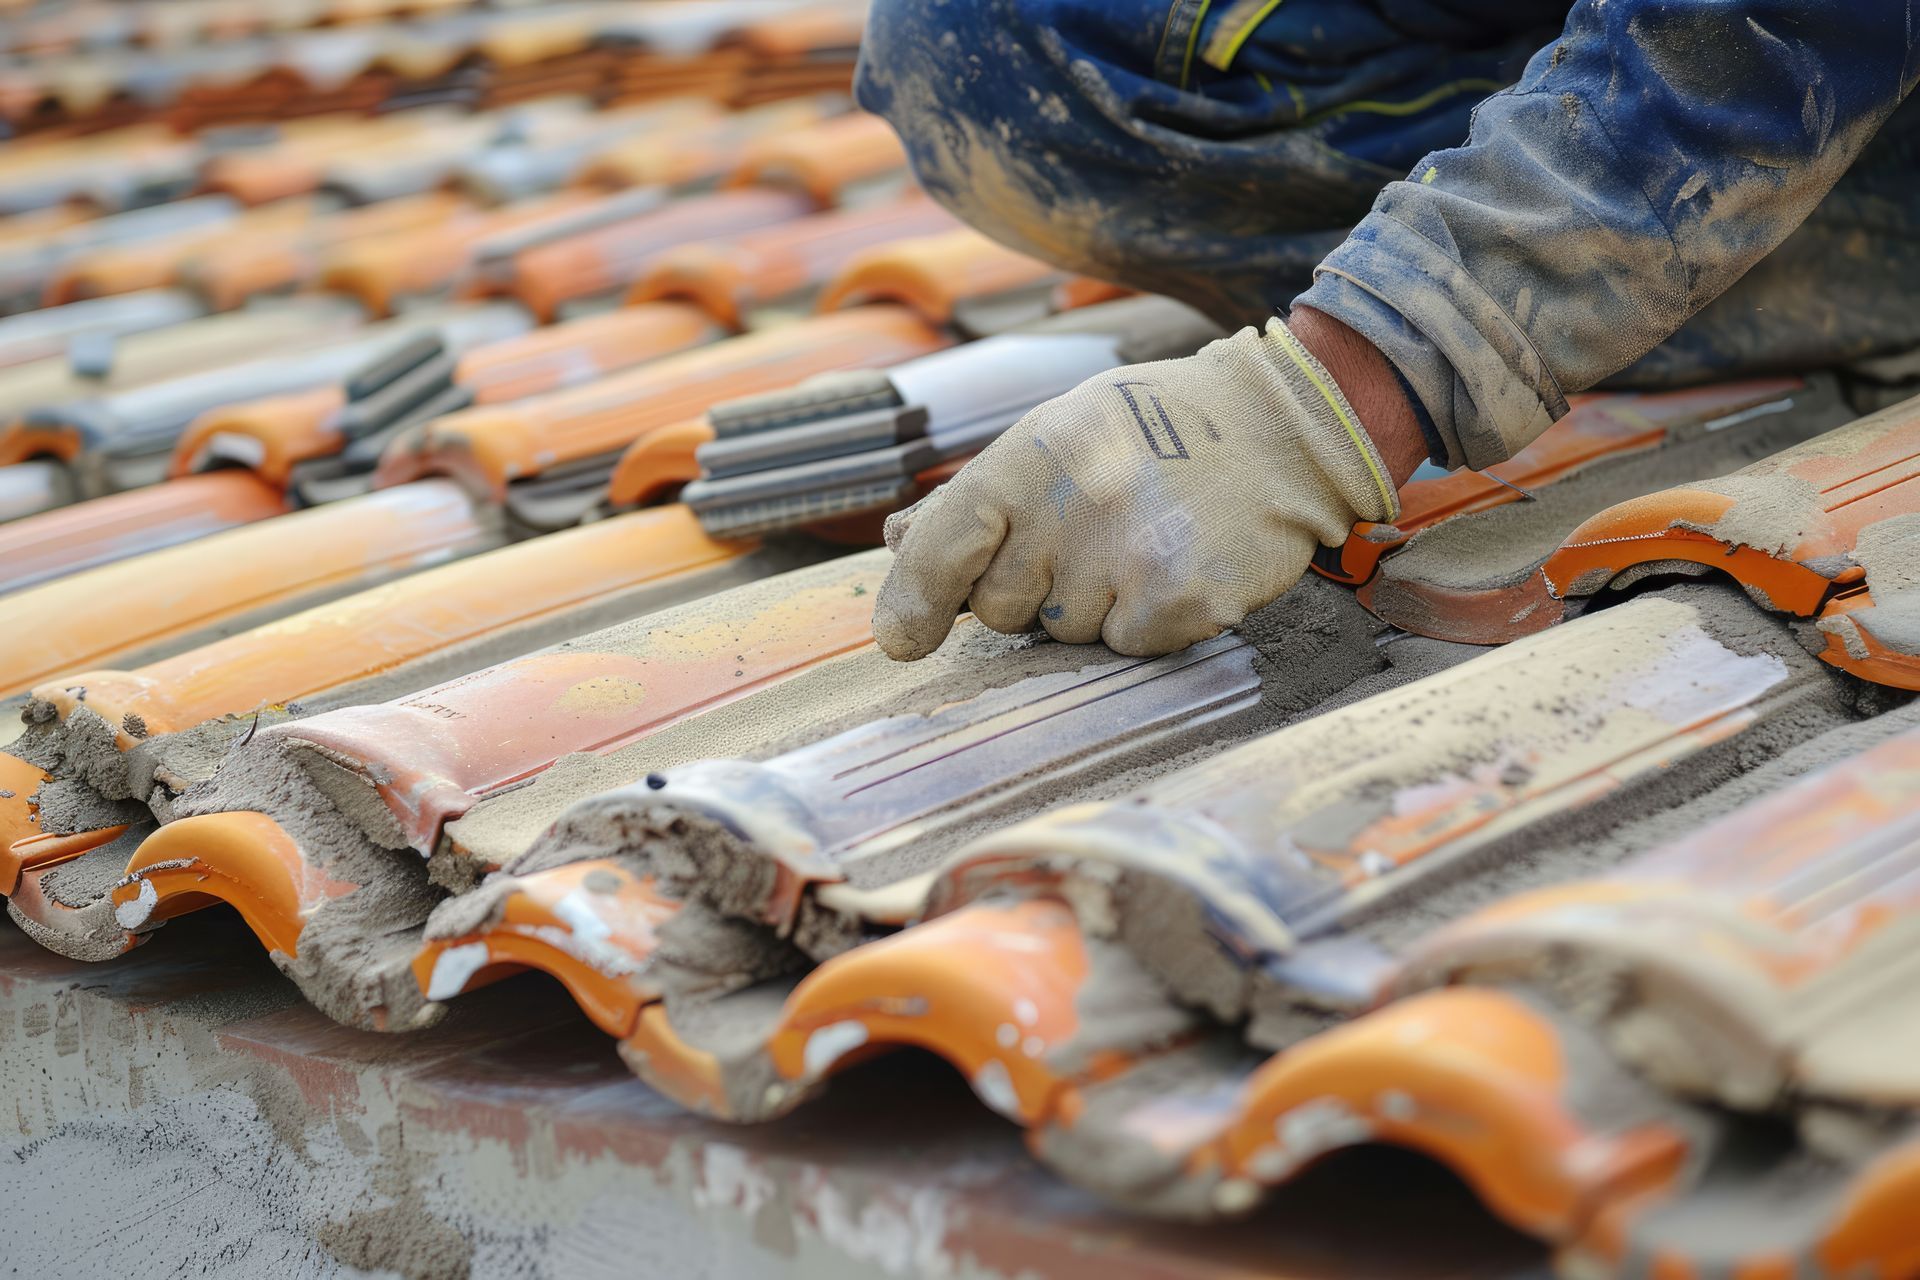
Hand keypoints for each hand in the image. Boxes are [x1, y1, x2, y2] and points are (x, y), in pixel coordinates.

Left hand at [872, 317, 1403, 659]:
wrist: (1284, 429)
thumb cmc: (1158, 431)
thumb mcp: (1058, 432)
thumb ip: (981, 492)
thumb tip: (896, 541)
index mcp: (1034, 453)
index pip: (943, 542)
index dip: (913, 598)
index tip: (902, 639)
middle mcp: (1075, 503)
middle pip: (999, 607)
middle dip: (1027, 591)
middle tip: (1085, 539)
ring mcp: (1130, 555)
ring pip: (1063, 633)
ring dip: (1092, 605)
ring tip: (1139, 541)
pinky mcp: (1182, 599)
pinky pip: (1125, 647)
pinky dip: (1146, 623)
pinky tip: (1177, 566)